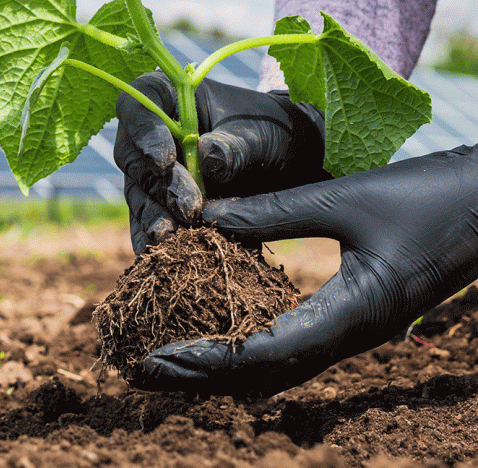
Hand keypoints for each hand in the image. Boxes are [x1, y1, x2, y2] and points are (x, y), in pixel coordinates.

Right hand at [114, 71, 328, 253]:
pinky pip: (148, 222)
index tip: (165, 160)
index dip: (143, 130)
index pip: (139, 103)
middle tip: (190, 208)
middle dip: (160, 185)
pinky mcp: (161, 203)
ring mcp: (153, 170)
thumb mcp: (263, 134)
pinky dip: (153, 241)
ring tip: (172, 239)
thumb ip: (236, 145)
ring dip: (153, 217)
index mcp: (172, 96)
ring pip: (138, 193)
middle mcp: (154, 132)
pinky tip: (160, 259)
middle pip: (134, 155)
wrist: (292, 162)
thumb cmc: (275, 132)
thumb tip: (207, 158)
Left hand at [133, 146, 477, 397]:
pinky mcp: (354, 314)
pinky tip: (221, 326)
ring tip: (171, 355)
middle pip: (264, 373)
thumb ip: (274, 210)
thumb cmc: (428, 198)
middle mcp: (350, 335)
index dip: (207, 359)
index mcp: (353, 316)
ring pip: (277, 363)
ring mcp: (354, 329)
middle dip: (203, 375)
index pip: (264, 354)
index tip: (156, 359)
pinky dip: (249, 342)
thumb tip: (206, 215)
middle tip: (144, 369)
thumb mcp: (344, 199)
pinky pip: (293, 340)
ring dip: (223, 363)